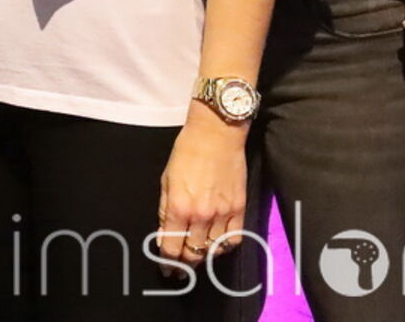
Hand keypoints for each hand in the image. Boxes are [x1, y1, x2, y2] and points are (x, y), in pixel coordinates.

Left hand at [156, 106, 248, 268]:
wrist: (216, 135)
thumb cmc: (187, 152)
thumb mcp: (166, 179)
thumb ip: (165, 209)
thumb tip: (165, 233)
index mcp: (179, 207)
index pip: (171, 247)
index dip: (167, 262)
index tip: (166, 268)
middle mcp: (201, 215)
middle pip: (192, 253)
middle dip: (184, 265)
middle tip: (179, 270)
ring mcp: (223, 214)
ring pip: (213, 250)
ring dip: (203, 257)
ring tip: (197, 257)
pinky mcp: (239, 209)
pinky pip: (234, 239)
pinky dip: (224, 247)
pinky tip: (217, 245)